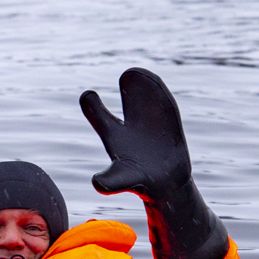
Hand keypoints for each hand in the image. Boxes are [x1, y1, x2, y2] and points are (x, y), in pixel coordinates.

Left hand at [79, 68, 191, 201]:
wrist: (164, 182)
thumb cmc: (137, 180)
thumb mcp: (121, 180)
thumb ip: (110, 181)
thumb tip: (98, 183)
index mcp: (113, 135)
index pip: (98, 115)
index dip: (92, 105)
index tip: (89, 95)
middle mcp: (131, 123)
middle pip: (128, 100)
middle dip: (129, 86)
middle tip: (128, 75)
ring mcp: (151, 121)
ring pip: (148, 99)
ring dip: (147, 86)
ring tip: (142, 75)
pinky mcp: (169, 123)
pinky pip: (165, 105)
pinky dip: (161, 95)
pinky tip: (156, 85)